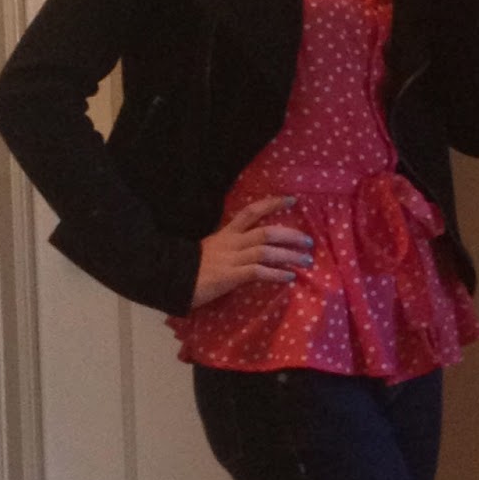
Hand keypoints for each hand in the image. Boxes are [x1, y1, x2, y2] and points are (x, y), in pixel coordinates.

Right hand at [191, 196, 313, 308]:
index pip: (251, 212)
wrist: (169, 279)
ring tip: (306, 260)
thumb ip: (229, 248)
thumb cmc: (190, 269)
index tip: (292, 200)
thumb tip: (250, 250)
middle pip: (266, 232)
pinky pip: (258, 272)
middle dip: (290, 235)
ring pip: (266, 251)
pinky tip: (289, 277)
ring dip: (289, 255)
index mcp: (226, 234)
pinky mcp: (230, 276)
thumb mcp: (211, 251)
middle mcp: (231, 243)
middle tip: (309, 241)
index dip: (272, 204)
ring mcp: (231, 259)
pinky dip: (276, 274)